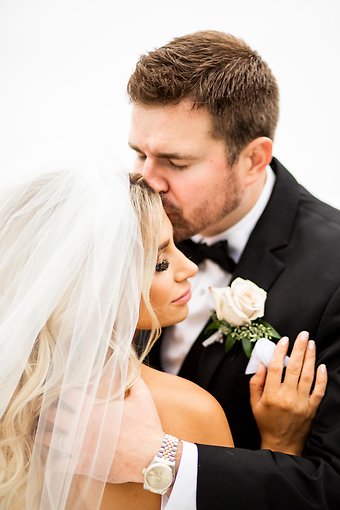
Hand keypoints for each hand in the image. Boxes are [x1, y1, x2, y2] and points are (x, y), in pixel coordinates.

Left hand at [42, 376, 164, 483]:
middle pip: (53, 415)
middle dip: (53, 412)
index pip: (67, 395)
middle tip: (54, 412)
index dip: (65, 393)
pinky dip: (54, 460)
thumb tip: (131, 366)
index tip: (66, 395)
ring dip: (48, 435)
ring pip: (50, 440)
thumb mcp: (143, 397)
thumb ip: (134, 380)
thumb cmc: (146, 426)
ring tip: (48, 433)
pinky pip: (58, 464)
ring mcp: (80, 447)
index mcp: (94, 409)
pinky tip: (56, 456)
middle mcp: (82, 427)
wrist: (152, 457)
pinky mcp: (82, 465)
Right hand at [249, 331, 326, 454]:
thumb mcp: (254, 404)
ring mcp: (301, 403)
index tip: (284, 340)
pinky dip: (321, 378)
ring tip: (311, 344)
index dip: (280, 352)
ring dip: (310, 358)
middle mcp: (287, 397)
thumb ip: (256, 383)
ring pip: (307, 376)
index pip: (275, 368)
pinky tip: (321, 365)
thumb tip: (261, 364)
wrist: (281, 445)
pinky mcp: (312, 408)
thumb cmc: (266, 423)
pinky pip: (319, 391)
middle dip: (299, 349)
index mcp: (271, 395)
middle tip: (303, 335)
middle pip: (294, 368)